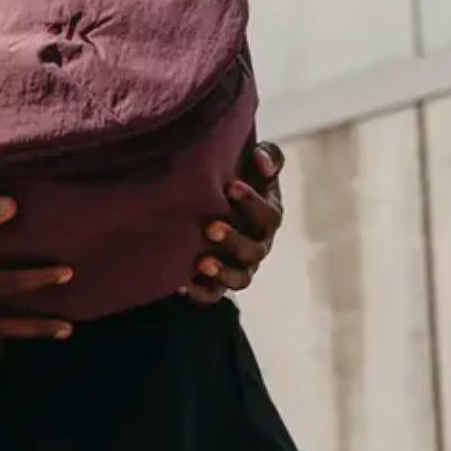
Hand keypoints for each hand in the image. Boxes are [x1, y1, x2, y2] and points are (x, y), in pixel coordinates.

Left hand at [181, 141, 284, 303]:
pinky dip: (199, 292)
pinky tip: (181, 284)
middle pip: (254, 250)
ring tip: (201, 263)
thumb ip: (267, 156)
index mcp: (268, 216)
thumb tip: (260, 157)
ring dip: (222, 272)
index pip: (269, 214)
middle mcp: (259, 244)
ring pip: (240, 278)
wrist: (212, 203)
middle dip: (233, 240)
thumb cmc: (237, 179)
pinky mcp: (219, 283)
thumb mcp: (254, 166)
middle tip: (211, 227)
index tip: (230, 187)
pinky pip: (213, 294)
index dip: (252, 203)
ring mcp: (240, 266)